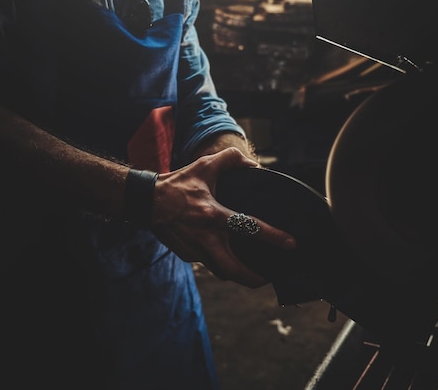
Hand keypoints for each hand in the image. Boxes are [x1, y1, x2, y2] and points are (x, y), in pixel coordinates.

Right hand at [151, 147, 296, 287]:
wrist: (146, 201)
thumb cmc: (176, 184)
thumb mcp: (203, 166)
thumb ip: (229, 160)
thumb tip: (252, 164)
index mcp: (213, 215)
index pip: (249, 227)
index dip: (273, 237)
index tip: (291, 244)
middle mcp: (206, 237)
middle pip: (233, 270)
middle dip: (253, 279)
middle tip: (268, 278)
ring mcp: (194, 249)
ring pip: (220, 271)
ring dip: (237, 274)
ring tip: (251, 272)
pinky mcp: (186, 254)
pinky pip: (207, 263)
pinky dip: (219, 262)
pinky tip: (226, 255)